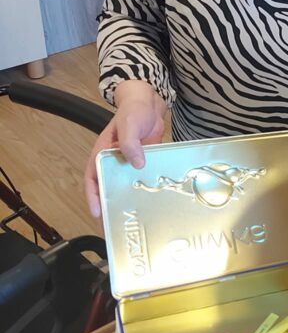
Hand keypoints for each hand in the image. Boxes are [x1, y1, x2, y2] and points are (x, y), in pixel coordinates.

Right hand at [84, 80, 166, 217]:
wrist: (150, 104)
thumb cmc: (134, 111)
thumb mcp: (129, 124)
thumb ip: (130, 142)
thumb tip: (136, 162)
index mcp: (102, 153)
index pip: (93, 178)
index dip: (93, 196)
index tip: (97, 213)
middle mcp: (113, 162)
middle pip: (107, 187)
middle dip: (108, 207)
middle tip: (113, 227)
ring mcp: (128, 164)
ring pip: (123, 187)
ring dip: (125, 202)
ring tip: (130, 222)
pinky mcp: (142, 165)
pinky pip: (139, 181)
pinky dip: (142, 193)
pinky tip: (150, 205)